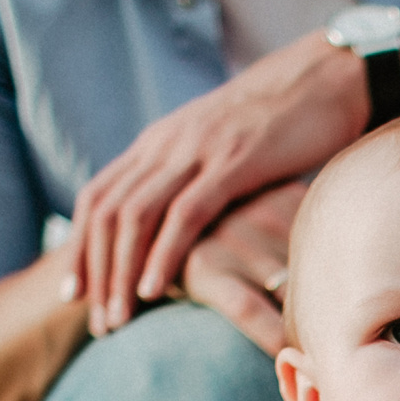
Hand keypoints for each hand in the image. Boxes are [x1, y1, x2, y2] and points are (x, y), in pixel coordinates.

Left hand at [67, 31, 363, 336]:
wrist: (325, 77)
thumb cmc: (280, 123)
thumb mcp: (219, 148)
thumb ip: (193, 177)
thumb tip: (179, 223)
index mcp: (158, 142)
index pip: (98, 197)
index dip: (80, 246)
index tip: (75, 293)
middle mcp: (165, 143)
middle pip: (107, 213)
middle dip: (95, 272)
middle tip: (94, 323)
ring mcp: (197, 150)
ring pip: (135, 216)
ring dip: (121, 273)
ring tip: (116, 320)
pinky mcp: (233, 162)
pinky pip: (185, 214)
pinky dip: (163, 255)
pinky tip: (153, 292)